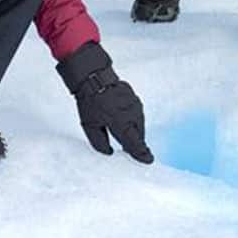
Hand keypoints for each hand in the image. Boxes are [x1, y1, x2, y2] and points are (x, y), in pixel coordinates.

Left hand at [57, 42, 152, 163]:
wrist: (94, 78)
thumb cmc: (90, 102)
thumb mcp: (89, 126)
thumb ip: (100, 143)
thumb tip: (110, 153)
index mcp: (120, 122)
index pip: (134, 143)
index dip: (141, 153)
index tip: (148, 160)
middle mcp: (131, 113)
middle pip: (139, 135)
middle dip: (135, 142)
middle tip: (127, 148)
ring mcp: (135, 105)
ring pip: (139, 124)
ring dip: (133, 130)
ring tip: (120, 130)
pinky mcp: (135, 99)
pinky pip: (137, 114)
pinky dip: (132, 119)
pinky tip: (121, 117)